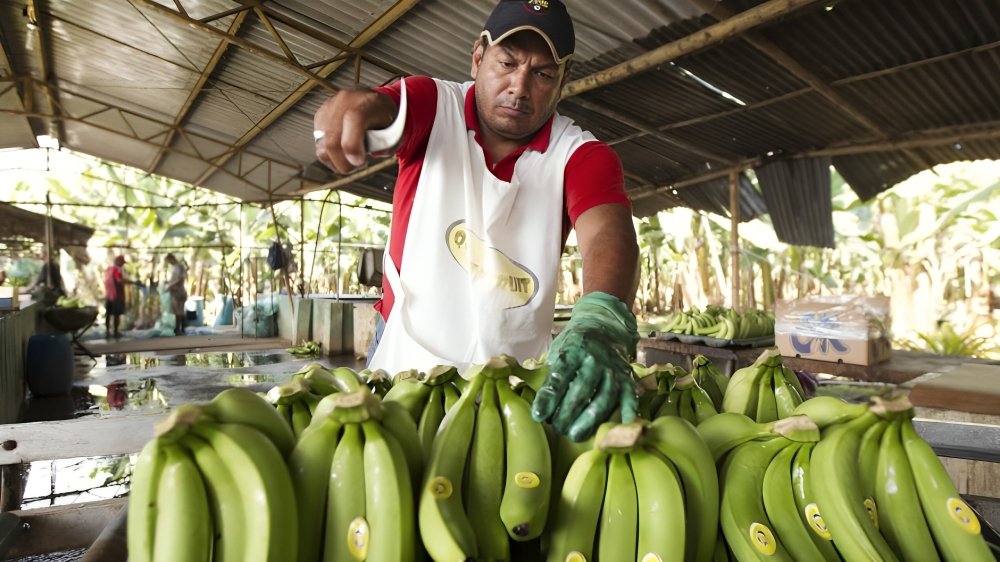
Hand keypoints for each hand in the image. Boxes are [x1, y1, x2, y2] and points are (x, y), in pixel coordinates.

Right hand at [313, 88, 395, 173]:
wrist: (375, 102)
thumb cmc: (387, 120)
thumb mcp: (395, 132)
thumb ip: (383, 147)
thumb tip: (358, 159)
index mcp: (370, 102)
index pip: (354, 118)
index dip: (353, 145)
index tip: (359, 161)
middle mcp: (345, 101)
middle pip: (333, 138)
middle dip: (344, 162)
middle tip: (357, 164)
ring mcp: (329, 108)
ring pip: (323, 145)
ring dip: (337, 160)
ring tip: (350, 159)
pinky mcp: (320, 117)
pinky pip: (320, 144)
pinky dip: (331, 155)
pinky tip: (343, 152)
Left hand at [531, 292, 639, 441]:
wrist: (605, 328)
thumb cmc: (574, 346)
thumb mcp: (557, 351)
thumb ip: (546, 372)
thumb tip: (526, 393)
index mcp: (573, 351)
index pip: (559, 376)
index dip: (548, 398)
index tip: (538, 416)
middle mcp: (595, 359)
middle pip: (582, 388)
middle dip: (568, 412)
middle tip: (557, 429)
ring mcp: (613, 369)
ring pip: (604, 396)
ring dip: (590, 419)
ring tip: (575, 435)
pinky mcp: (628, 378)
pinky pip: (630, 397)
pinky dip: (627, 413)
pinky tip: (617, 429)